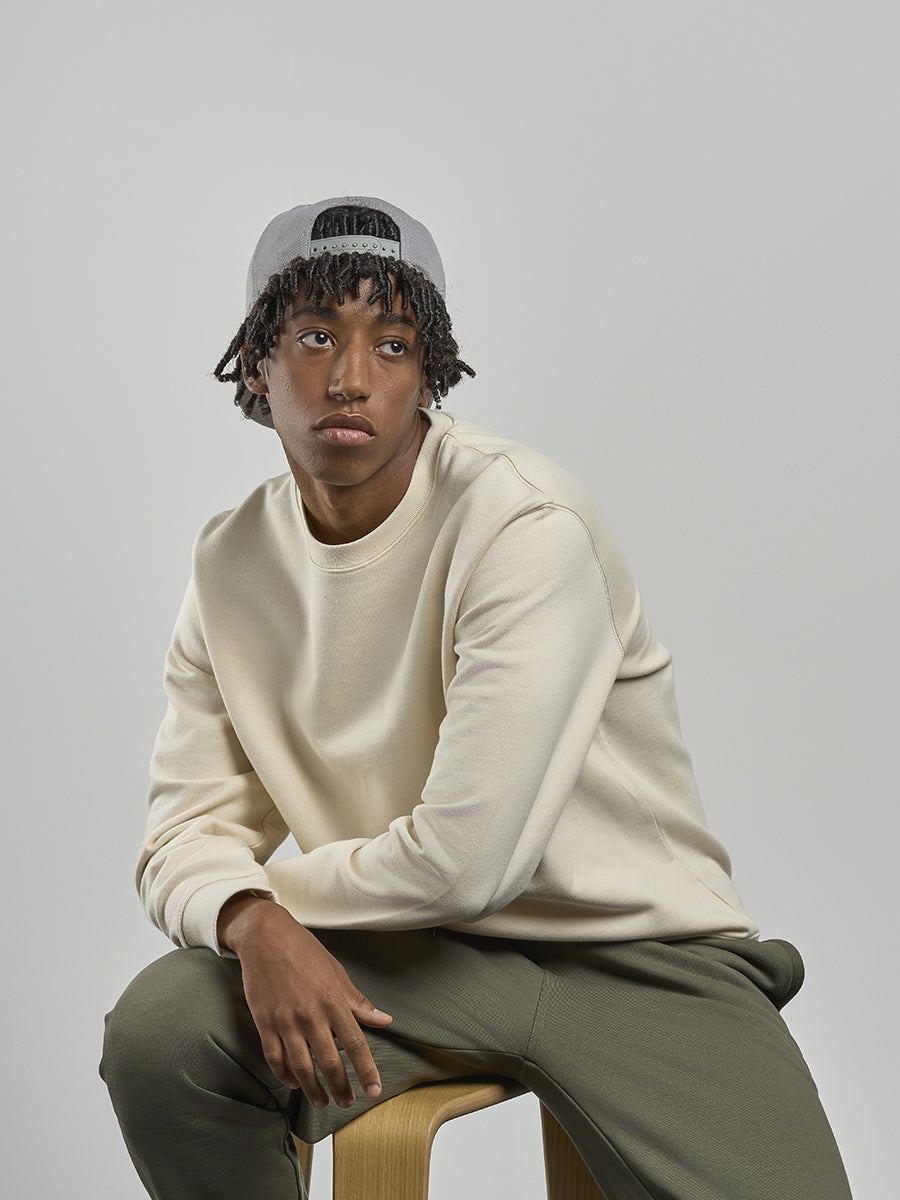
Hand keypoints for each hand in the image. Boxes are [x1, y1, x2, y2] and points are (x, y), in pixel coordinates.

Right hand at [217, 895, 392, 1108]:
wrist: (265, 936)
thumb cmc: (303, 951)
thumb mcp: (336, 972)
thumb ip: (358, 1002)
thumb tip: (384, 1019)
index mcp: (333, 1001)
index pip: (356, 1044)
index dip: (366, 1071)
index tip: (374, 1090)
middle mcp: (311, 1015)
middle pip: (330, 1063)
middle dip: (340, 1088)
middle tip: (346, 1102)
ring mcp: (286, 1021)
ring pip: (302, 1068)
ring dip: (314, 1090)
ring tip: (322, 1102)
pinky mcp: (265, 1023)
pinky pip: (276, 1059)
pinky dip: (285, 1075)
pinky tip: (294, 1083)